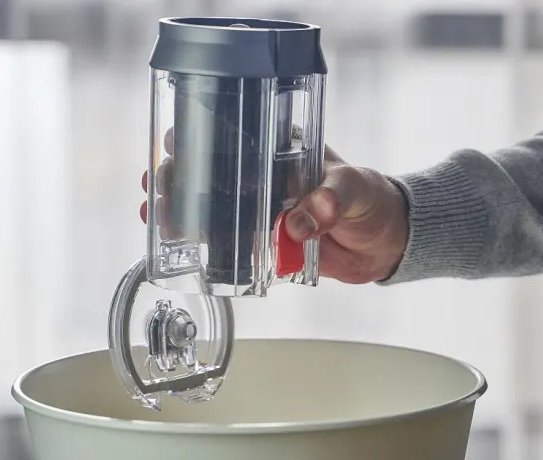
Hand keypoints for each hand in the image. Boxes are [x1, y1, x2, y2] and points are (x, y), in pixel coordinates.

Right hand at [141, 134, 408, 283]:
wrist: (387, 242)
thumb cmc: (373, 200)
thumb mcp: (354, 188)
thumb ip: (331, 199)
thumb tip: (300, 222)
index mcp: (285, 154)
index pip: (236, 139)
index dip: (202, 139)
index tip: (174, 142)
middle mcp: (268, 181)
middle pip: (214, 175)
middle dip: (180, 178)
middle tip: (156, 186)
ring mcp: (265, 213)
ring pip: (216, 210)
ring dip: (184, 212)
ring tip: (155, 215)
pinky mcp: (269, 244)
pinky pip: (233, 245)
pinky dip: (208, 247)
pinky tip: (184, 247)